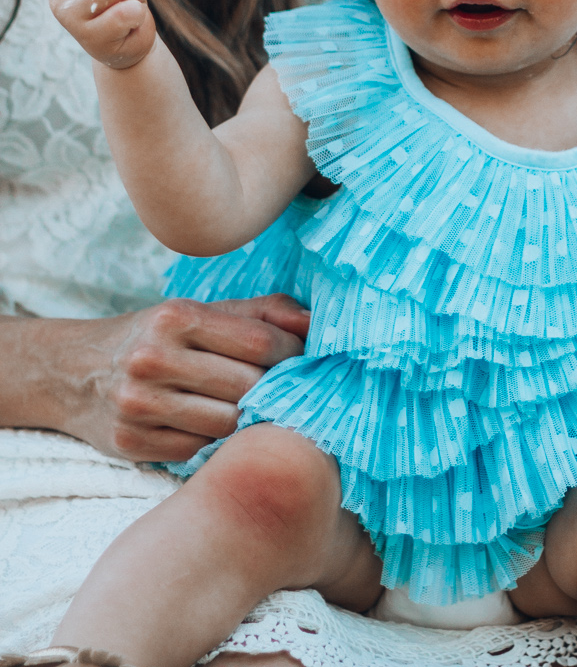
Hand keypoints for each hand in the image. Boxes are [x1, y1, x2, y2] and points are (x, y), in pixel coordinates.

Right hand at [45, 296, 309, 462]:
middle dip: (274, 390)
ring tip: (254, 410)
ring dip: (248, 421)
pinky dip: (215, 443)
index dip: (292, 354)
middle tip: (287, 391)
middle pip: (246, 387)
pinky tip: (217, 428)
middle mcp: (152, 358)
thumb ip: (261, 314)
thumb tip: (314, 323)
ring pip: (226, 425)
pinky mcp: (129, 443)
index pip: (259, 343)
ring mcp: (137, 404)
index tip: (303, 359)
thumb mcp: (201, 312)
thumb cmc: (156, 336)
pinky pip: (197, 451)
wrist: (75, 371)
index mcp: (176, 317)